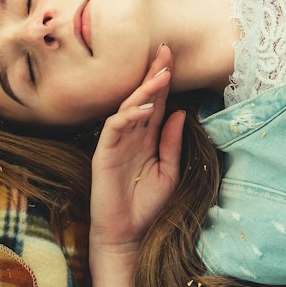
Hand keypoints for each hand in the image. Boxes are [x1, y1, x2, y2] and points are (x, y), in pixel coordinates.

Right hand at [89, 45, 186, 259]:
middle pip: (142, 98)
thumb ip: (171, 143)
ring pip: (128, 108)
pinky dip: (130, 115)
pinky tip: (145, 107)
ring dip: (144, 90)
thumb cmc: (147, 207)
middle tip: (165, 51)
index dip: (164, 82)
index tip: (173, 59)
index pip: (156, 104)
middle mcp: (130, 137)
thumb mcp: (169, 172)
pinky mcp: (104, 154)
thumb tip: (181, 113)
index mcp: (146, 139)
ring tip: (161, 75)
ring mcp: (115, 144)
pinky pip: (114, 127)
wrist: (127, 235)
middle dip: (153, 74)